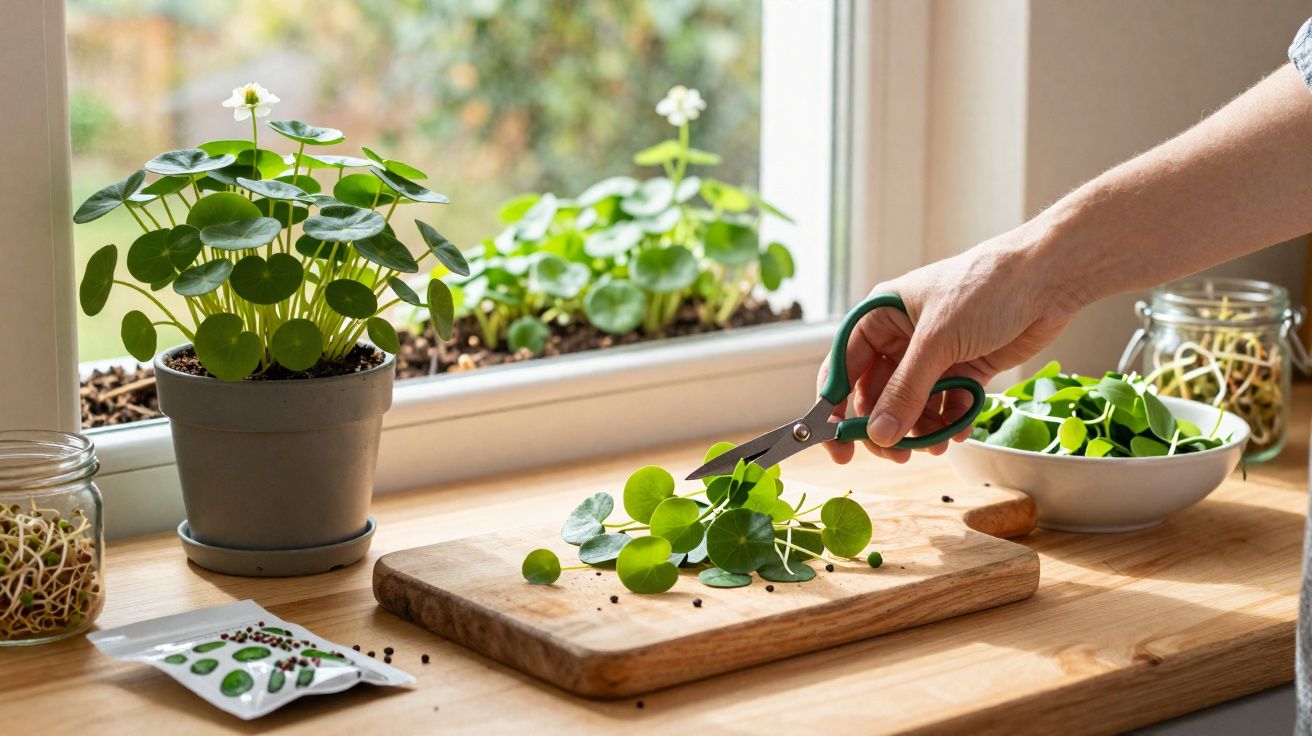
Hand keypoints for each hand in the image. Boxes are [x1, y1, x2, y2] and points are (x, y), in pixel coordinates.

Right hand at [816, 229, 1081, 463]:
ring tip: (938, 444)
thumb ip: (905, 392)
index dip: (834, 409)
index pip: (843, 368)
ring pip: (912, 405)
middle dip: (885, 426)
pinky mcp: (964, 368)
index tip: (838, 446)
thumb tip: (878, 436)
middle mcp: (902, 337)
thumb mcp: (937, 342)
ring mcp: (934, 355)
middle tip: (897, 456)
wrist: (1051, 278)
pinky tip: (961, 430)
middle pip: (877, 395)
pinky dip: (951, 422)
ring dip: (921, 430)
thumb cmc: (985, 289)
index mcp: (880, 317)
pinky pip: (946, 405)